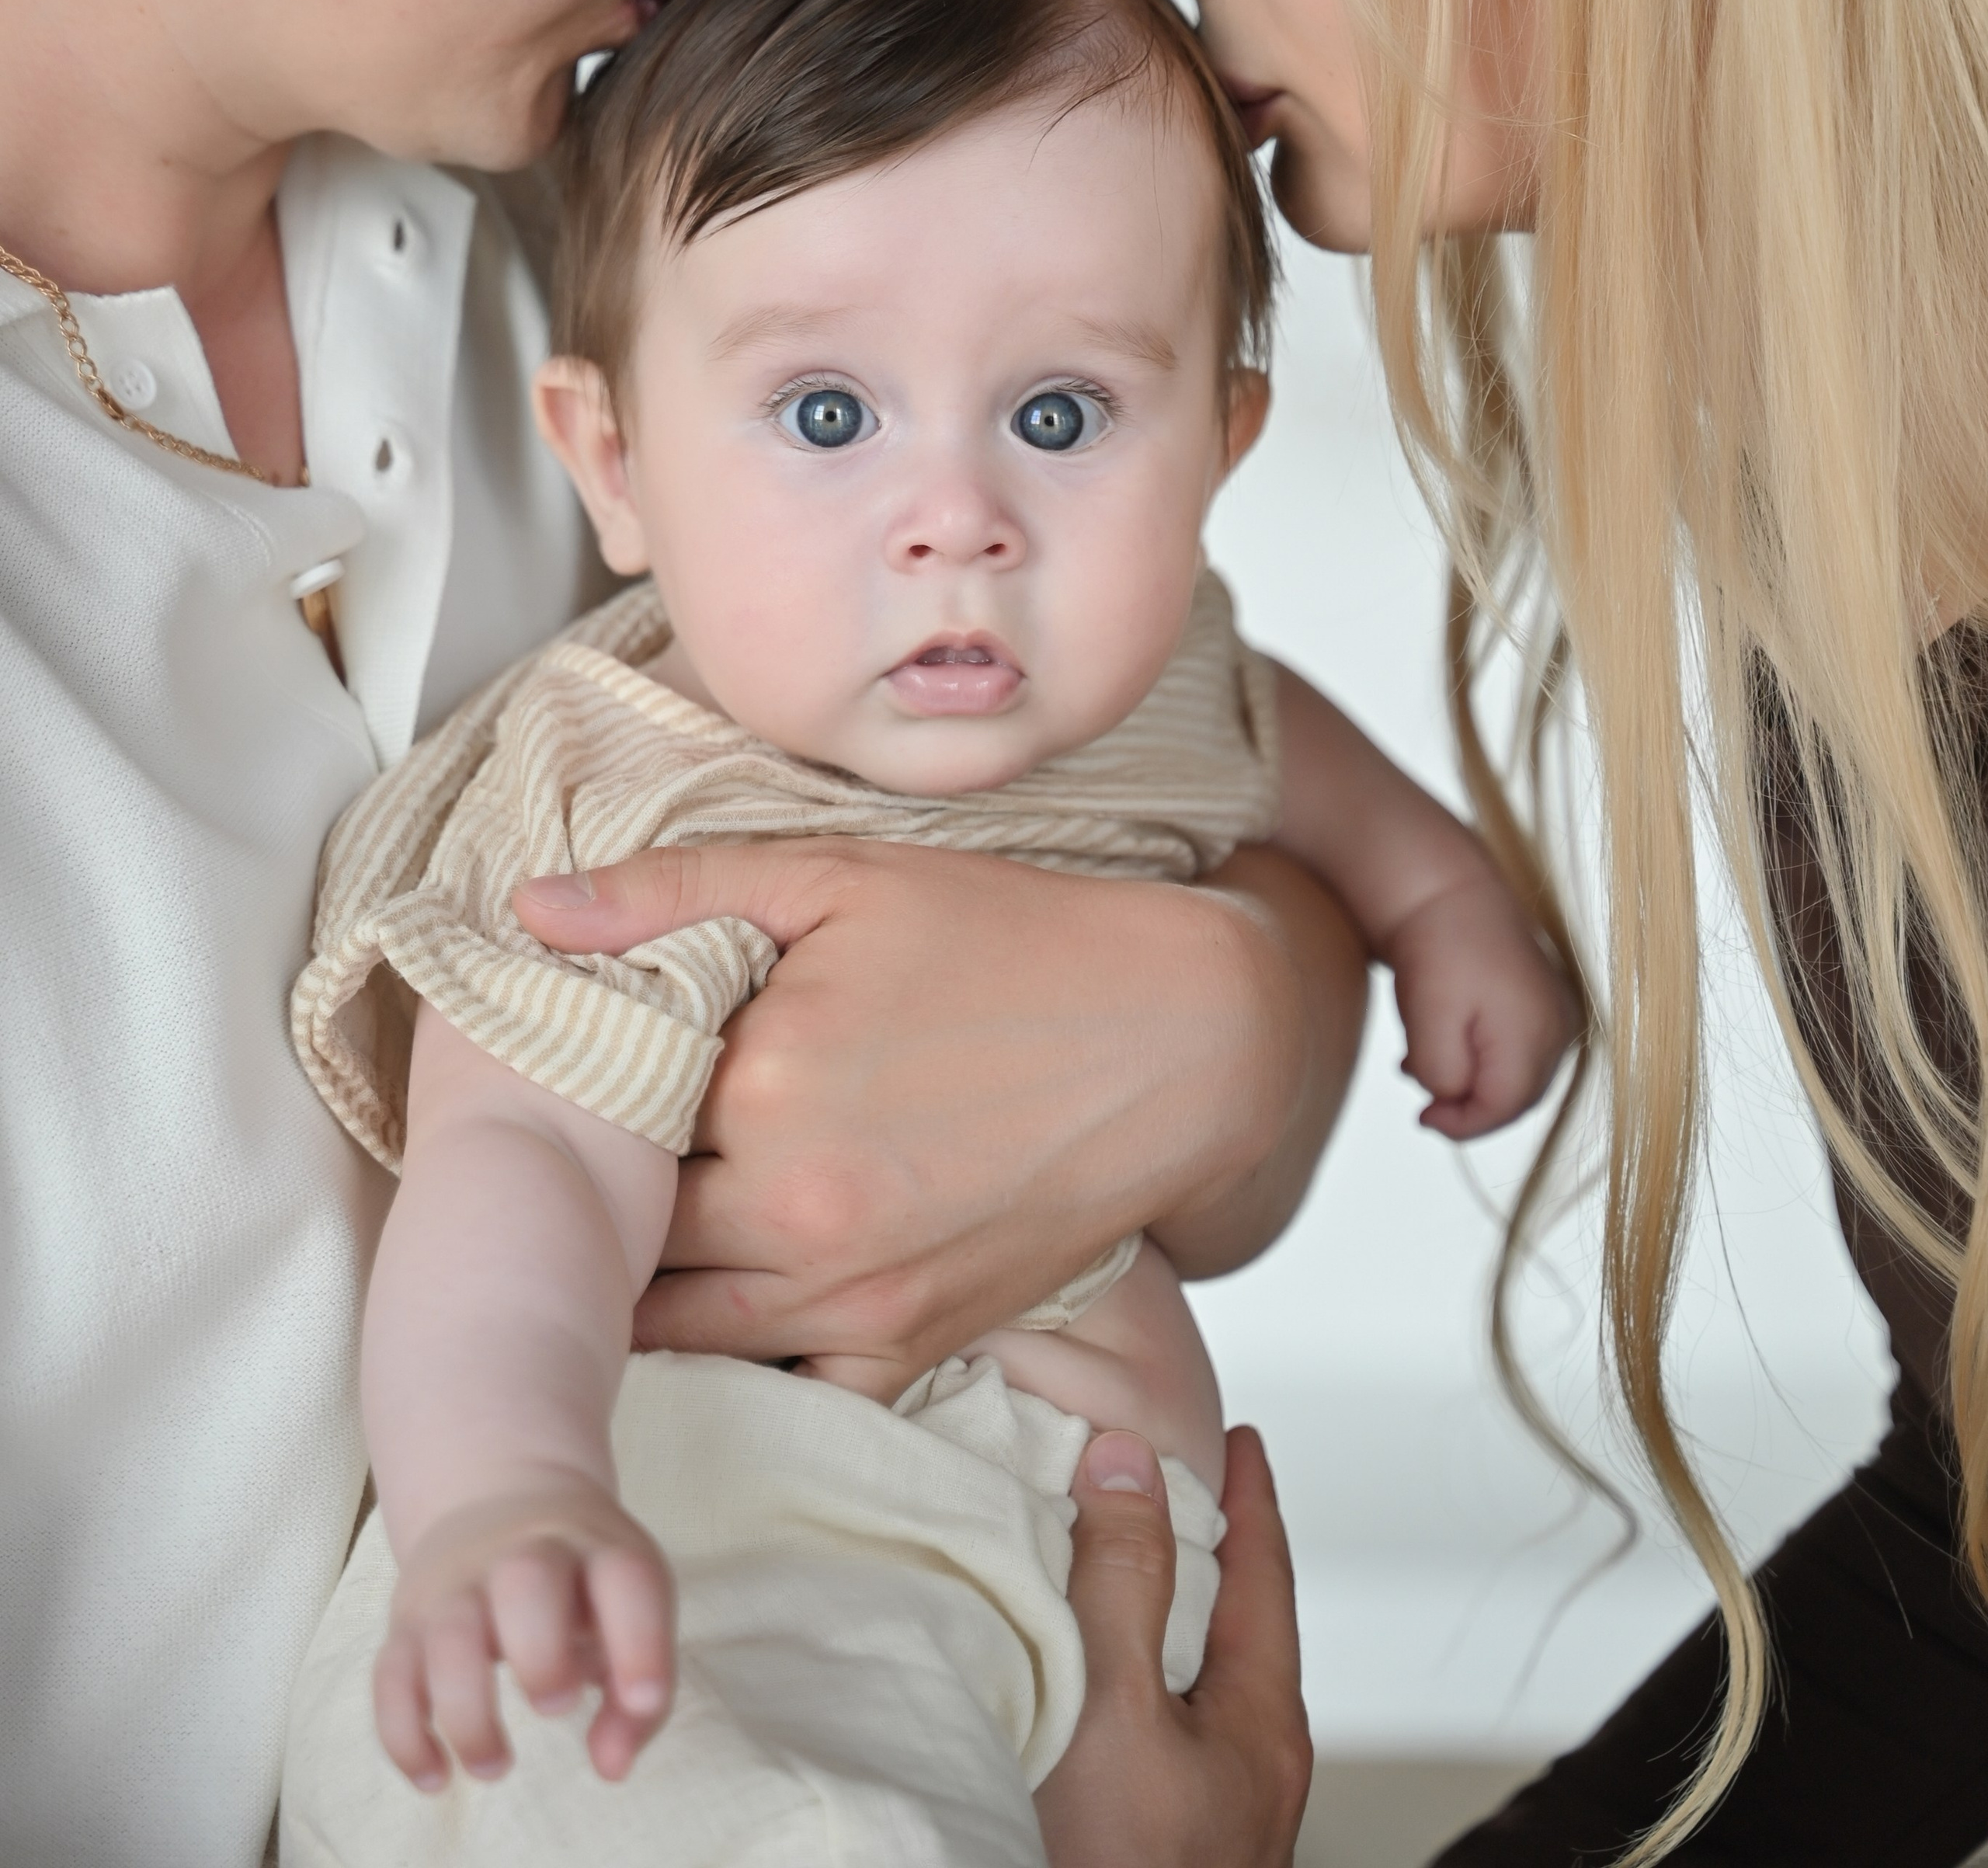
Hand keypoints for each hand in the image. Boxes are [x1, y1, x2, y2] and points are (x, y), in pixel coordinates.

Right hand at [373, 1478, 673, 1793]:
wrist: (500, 1494)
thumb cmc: (581, 1582)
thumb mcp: (629, 1612)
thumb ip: (639, 1696)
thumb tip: (612, 1768)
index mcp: (595, 1546)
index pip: (626, 1577)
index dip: (641, 1641)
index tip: (644, 1701)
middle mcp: (524, 1553)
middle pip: (525, 1581)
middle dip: (541, 1654)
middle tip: (557, 1709)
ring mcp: (458, 1584)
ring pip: (447, 1635)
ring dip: (467, 1713)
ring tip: (497, 1766)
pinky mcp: (409, 1620)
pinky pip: (390, 1675)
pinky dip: (404, 1734)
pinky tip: (436, 1777)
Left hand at [515, 838, 1335, 1391]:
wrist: (1179, 1035)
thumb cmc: (1013, 940)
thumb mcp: (840, 878)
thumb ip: (674, 892)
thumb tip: (529, 909)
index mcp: (761, 1089)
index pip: (597, 1124)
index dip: (566, 1106)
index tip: (550, 1088)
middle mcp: (796, 1211)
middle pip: (625, 1240)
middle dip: (592, 1206)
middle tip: (566, 1173)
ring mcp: (856, 1294)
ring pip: (677, 1329)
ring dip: (642, 1287)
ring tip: (619, 1242)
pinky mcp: (912, 1342)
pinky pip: (783, 1389)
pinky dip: (741, 1361)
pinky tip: (724, 1305)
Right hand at [1034, 1426, 1312, 1867]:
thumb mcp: (1117, 1710)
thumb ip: (1124, 1583)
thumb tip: (1130, 1464)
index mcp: (1260, 1723)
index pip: (1265, 1572)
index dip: (1249, 1495)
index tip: (1240, 1438)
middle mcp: (1250, 1769)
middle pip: (1240, 1625)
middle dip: (1206, 1551)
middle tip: (1172, 1486)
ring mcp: (1213, 1817)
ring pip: (1197, 1683)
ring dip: (1162, 1617)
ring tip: (1118, 1568)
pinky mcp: (1165, 1847)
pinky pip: (1159, 1730)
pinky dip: (1131, 1677)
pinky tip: (1086, 1684)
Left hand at [1385, 875, 1579, 1137]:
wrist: (1446, 884)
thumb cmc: (1434, 946)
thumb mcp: (1427, 1021)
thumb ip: (1443, 1075)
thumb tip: (1452, 1098)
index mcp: (1535, 1032)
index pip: (1505, 1108)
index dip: (1463, 1125)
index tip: (1423, 1119)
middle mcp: (1560, 1025)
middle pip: (1516, 1097)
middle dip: (1469, 1106)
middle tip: (1424, 1103)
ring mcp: (1559, 1009)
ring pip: (1518, 1075)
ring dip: (1475, 1083)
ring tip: (1423, 1066)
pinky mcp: (1547, 998)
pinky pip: (1520, 1048)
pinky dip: (1485, 1059)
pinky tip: (1442, 1046)